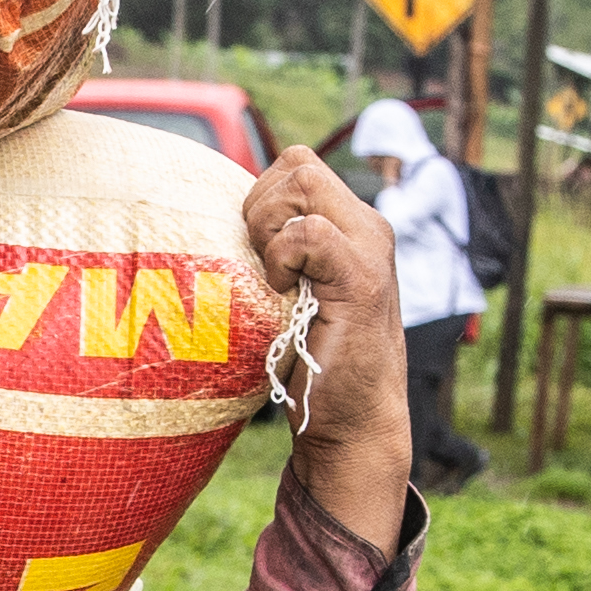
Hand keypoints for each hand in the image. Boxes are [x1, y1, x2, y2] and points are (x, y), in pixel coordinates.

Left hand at [242, 148, 410, 552]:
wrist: (353, 426)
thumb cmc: (312, 366)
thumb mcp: (292, 293)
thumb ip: (279, 252)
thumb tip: (220, 223)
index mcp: (352, 225)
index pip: (298, 166)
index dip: (263, 196)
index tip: (255, 251)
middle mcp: (368, 228)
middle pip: (299, 164)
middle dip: (260, 206)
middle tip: (261, 265)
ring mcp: (369, 251)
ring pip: (304, 184)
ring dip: (270, 230)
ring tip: (274, 280)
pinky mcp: (362, 280)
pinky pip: (311, 233)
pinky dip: (283, 257)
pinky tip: (282, 293)